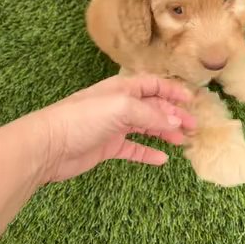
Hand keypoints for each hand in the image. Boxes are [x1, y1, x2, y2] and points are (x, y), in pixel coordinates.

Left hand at [40, 75, 195, 182]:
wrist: (50, 145)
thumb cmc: (84, 117)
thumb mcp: (121, 108)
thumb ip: (150, 113)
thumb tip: (175, 121)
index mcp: (124, 89)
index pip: (154, 85)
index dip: (173, 91)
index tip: (192, 101)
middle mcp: (121, 105)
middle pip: (154, 107)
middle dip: (174, 114)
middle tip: (193, 126)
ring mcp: (115, 126)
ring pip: (147, 127)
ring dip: (165, 132)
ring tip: (183, 140)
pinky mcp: (109, 146)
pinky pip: (134, 148)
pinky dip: (148, 152)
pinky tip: (162, 159)